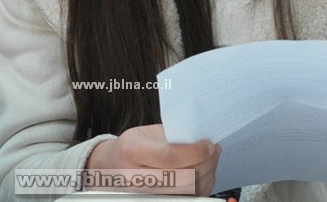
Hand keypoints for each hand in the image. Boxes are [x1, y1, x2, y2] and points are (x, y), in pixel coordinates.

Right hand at [87, 124, 219, 195]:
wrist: (112, 167)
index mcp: (132, 151)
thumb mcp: (146, 132)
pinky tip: (204, 174)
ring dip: (208, 176)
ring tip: (211, 160)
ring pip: (188, 192)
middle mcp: (136, 178)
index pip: (170, 157)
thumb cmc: (131, 147)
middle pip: (183, 178)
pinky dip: (202, 187)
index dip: (195, 152)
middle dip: (206, 164)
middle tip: (214, 151)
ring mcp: (144, 196)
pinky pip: (187, 199)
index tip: (209, 145)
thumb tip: (202, 141)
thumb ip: (172, 135)